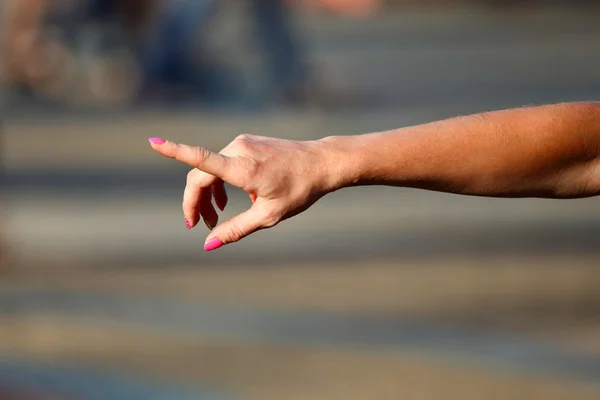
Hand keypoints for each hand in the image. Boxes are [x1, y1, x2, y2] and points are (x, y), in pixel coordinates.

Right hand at [149, 135, 335, 250]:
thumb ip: (236, 229)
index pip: (200, 159)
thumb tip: (208, 244)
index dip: (174, 151)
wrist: (322, 163)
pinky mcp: (247, 143)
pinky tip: (230, 200)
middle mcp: (238, 150)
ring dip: (207, 193)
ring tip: (215, 217)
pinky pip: (224, 162)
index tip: (152, 142)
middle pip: (200, 174)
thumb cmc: (299, 190)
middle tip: (196, 226)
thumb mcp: (268, 216)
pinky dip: (220, 182)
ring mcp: (243, 143)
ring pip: (211, 169)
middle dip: (194, 201)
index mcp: (243, 168)